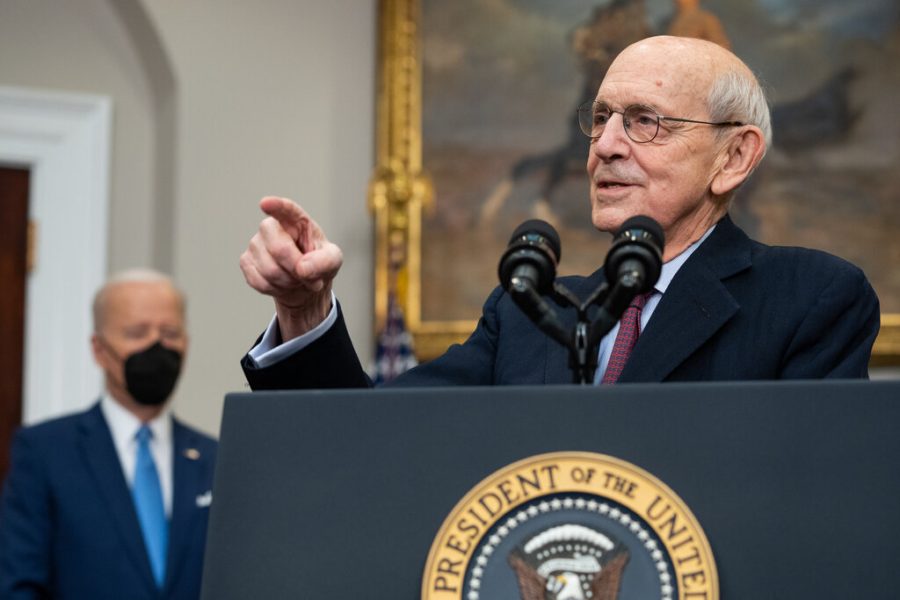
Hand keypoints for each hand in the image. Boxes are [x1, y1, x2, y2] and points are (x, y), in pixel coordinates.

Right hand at [240, 196, 342, 340]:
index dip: (276, 206)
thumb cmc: (318, 264)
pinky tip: (282, 283)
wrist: (303, 284)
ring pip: (269, 270)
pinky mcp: (246, 261)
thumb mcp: (333, 261)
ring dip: (288, 282)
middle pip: (278, 248)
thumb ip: (324, 262)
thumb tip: (302, 268)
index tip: (266, 203)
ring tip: (296, 279)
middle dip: (296, 268)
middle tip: (307, 274)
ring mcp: (256, 243)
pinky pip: (259, 281)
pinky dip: (275, 289)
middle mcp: (271, 227)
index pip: (285, 209)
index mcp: (295, 220)